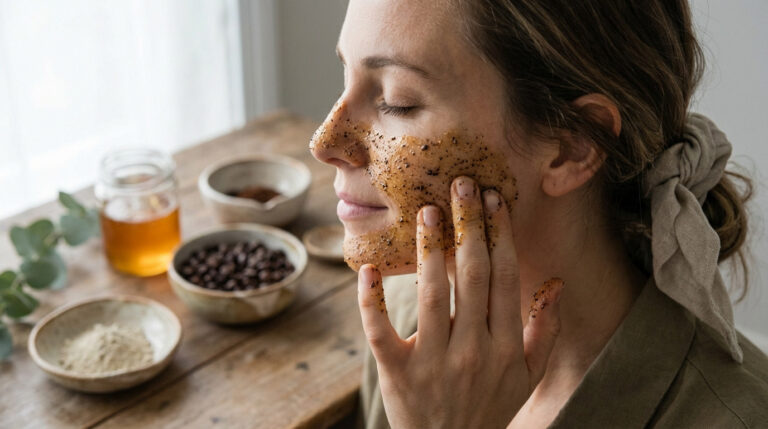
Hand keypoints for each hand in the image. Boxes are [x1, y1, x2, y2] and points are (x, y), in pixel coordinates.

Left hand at [358, 176, 563, 428]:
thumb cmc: (490, 407)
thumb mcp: (528, 376)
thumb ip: (544, 330)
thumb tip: (553, 283)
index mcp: (504, 347)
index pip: (503, 278)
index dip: (499, 235)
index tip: (493, 199)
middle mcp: (471, 351)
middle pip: (471, 277)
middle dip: (468, 227)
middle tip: (461, 184)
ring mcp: (432, 363)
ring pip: (431, 297)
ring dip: (430, 251)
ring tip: (427, 212)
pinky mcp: (396, 374)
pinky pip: (380, 332)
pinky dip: (370, 301)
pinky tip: (368, 269)